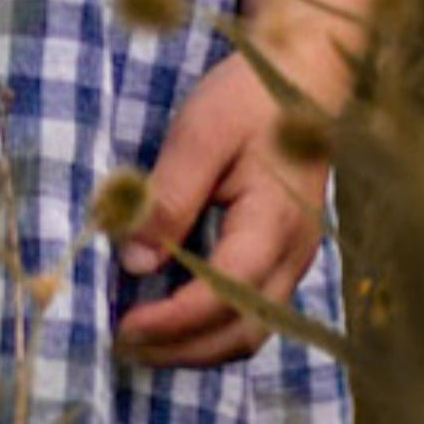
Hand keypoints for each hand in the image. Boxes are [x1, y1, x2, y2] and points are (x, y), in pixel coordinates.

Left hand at [112, 46, 332, 368]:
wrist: (304, 74)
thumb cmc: (251, 97)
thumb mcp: (201, 132)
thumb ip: (170, 197)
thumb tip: (135, 261)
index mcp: (274, 223)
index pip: (223, 296)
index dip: (172, 322)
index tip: (121, 326)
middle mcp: (293, 255)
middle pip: (241, 332)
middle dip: (179, 350)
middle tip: (119, 343)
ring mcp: (294, 260)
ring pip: (249, 331)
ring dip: (194, 346)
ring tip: (138, 338)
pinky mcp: (284, 256)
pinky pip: (251, 311)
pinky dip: (210, 326)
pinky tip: (169, 314)